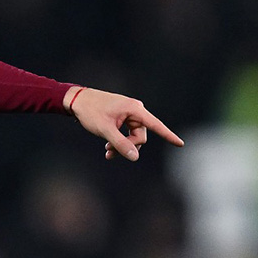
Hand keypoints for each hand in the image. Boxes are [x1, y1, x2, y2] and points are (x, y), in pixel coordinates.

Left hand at [66, 86, 183, 160]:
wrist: (76, 100)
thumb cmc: (90, 112)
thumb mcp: (105, 130)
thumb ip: (120, 144)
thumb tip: (135, 157)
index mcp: (134, 109)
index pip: (156, 125)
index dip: (168, 136)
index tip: (181, 144)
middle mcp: (135, 110)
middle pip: (140, 135)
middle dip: (127, 146)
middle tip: (109, 153)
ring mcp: (129, 113)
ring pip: (133, 136)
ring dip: (122, 146)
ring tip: (107, 152)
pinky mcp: (123, 116)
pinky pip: (127, 132)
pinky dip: (119, 141)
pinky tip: (108, 148)